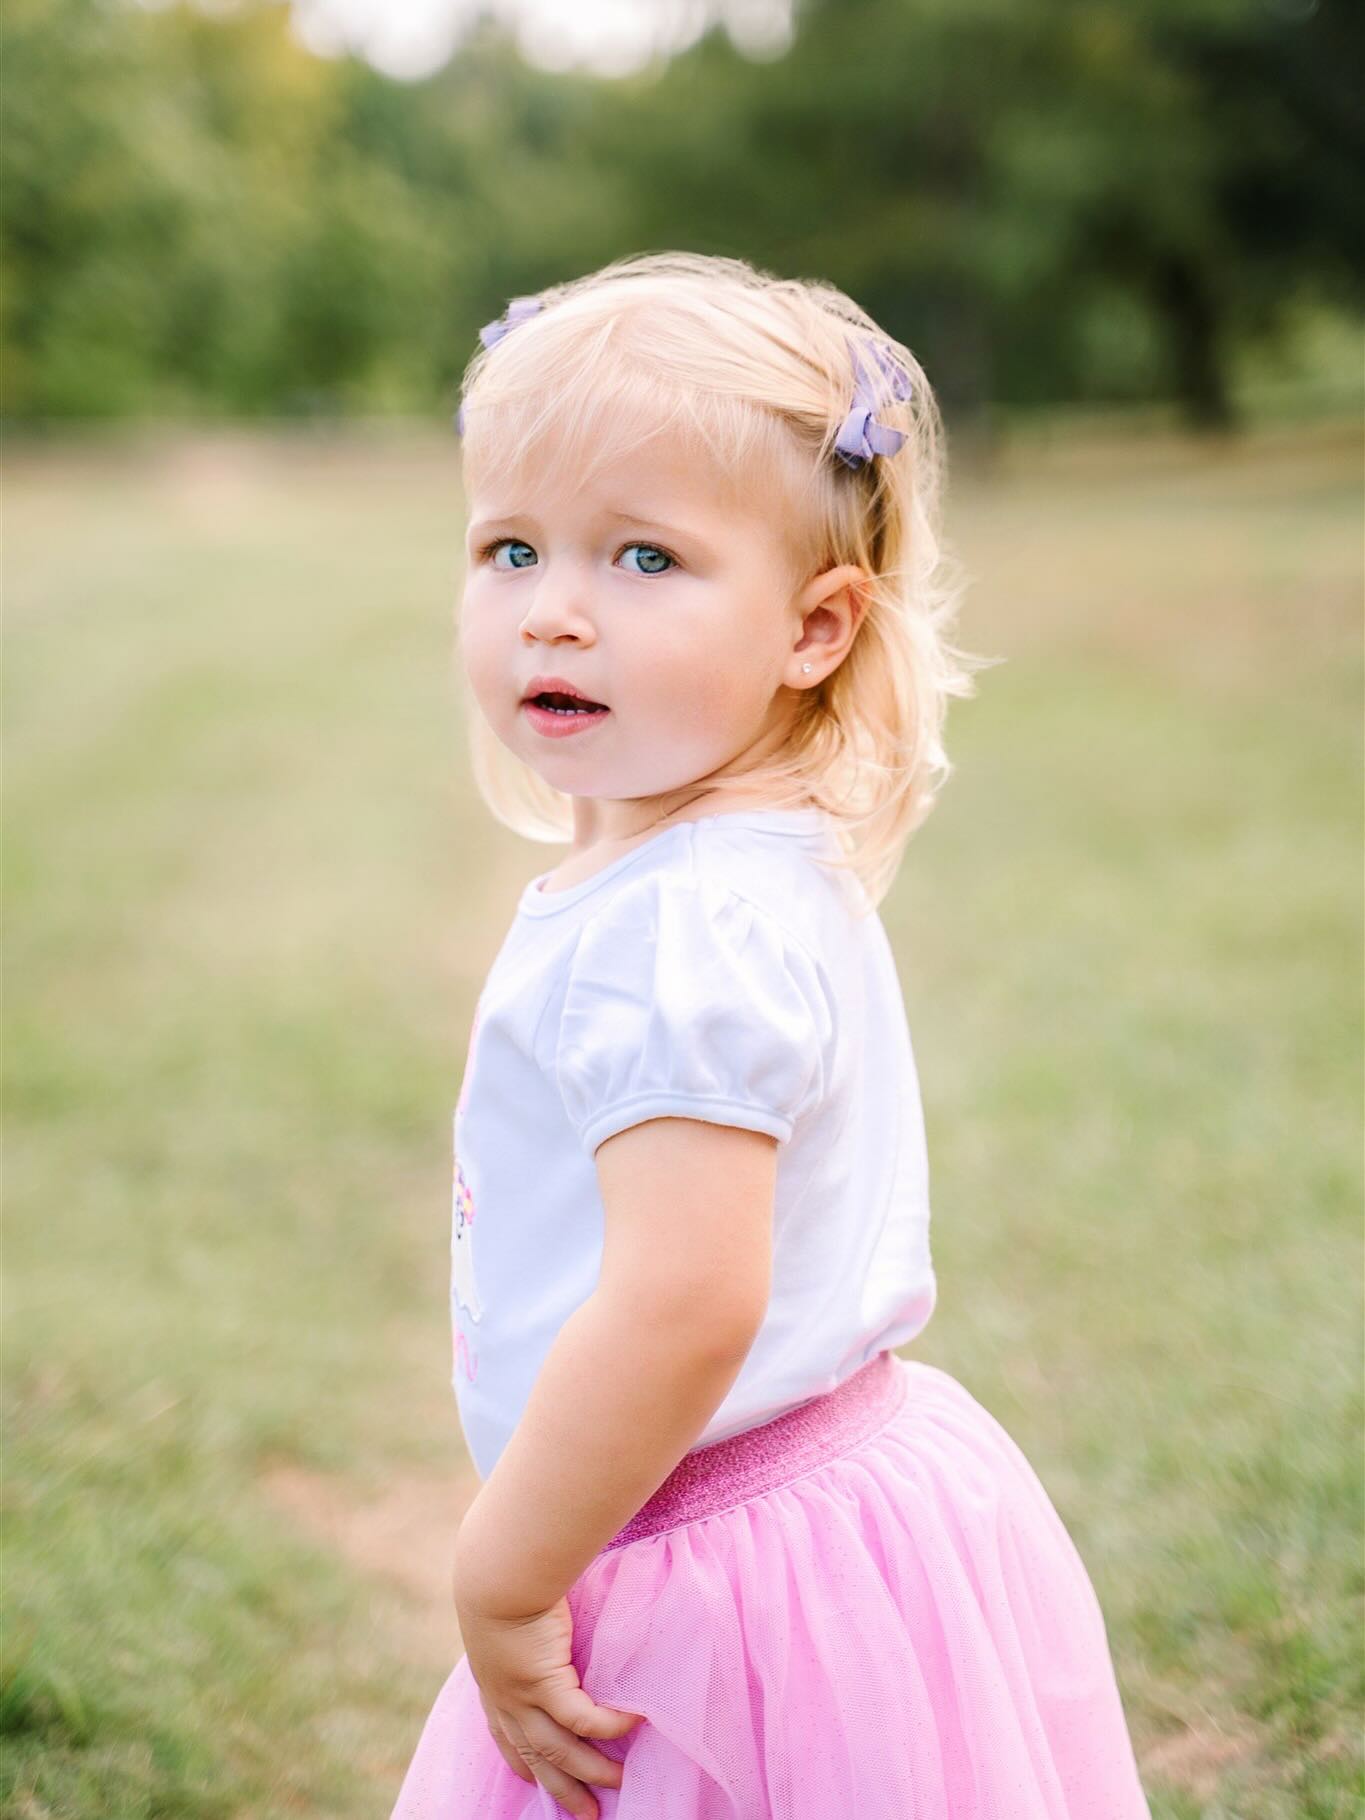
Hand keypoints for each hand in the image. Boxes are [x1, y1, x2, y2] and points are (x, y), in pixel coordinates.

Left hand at [454, 1583, 643, 1818]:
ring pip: (560, 1749)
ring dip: (591, 1770)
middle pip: (537, 1758)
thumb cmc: (506, 1583)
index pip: (507, 1738)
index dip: (523, 1763)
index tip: (535, 1783)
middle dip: (563, 1789)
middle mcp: (506, 1700)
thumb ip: (528, 1634)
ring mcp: (524, 1696)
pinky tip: (633, 1723)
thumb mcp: (509, 1620)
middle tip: (589, 1813)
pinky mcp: (546, 1683)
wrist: (497, 1575)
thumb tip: (548, 1629)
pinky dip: (609, 1726)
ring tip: (619, 1781)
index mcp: (494, 1688)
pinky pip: (583, 1718)